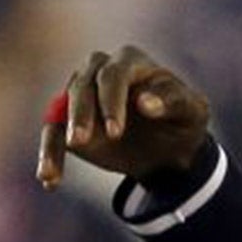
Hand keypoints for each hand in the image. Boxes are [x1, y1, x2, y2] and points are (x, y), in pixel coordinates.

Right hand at [37, 45, 211, 189]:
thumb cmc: (183, 119)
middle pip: (81, 88)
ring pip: (60, 112)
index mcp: (131, 62)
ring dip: (55, 140)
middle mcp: (98, 71)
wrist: (170, 146)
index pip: (113, 75)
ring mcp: (80, 95)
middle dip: (80, 116)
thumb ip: (173, 101)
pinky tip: (49, 179)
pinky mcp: (68, 121)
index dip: (111, 100)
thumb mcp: (192, 111)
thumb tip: (143, 102)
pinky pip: (53, 135)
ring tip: (52, 172)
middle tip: (80, 142)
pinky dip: (49, 155)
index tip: (115, 131)